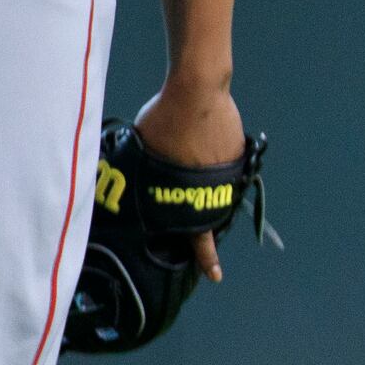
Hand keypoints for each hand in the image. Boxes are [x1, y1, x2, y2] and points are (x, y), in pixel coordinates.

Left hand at [133, 84, 245, 281]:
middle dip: (199, 218)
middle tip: (189, 217)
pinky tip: (197, 144)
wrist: (198, 89)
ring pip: (215, 192)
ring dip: (201, 187)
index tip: (214, 275)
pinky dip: (209, 162)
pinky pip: (221, 168)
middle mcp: (215, 188)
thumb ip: (144, 172)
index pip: (200, 235)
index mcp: (190, 192)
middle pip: (209, 214)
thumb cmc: (163, 119)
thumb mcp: (144, 150)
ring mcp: (228, 171)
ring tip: (186, 167)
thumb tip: (127, 185)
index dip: (207, 257)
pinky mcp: (237, 154)